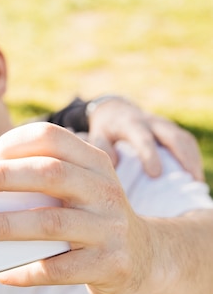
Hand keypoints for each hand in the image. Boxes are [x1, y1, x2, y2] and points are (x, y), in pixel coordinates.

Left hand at [0, 122, 154, 293]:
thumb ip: (39, 187)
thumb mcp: (78, 190)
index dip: (15, 142)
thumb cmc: (91, 219)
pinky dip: (25, 272)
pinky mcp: (109, 265)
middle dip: (3, 177)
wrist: (147, 258)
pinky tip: (3, 274)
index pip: (51, 137)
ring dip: (4, 225)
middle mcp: (104, 191)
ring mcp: (109, 229)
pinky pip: (57, 269)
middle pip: (50, 174)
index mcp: (94, 163)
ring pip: (50, 223)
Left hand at [86, 96, 203, 180]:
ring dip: (192, 160)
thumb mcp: (96, 135)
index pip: (143, 138)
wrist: (115, 110)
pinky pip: (188, 142)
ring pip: (184, 140)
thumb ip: (103, 148)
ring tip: (196, 183)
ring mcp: (164, 125)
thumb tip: (116, 164)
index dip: (150, 155)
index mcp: (130, 124)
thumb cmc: (105, 129)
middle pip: (173, 137)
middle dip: (183, 158)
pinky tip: (194, 176)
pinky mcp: (172, 130)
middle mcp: (151, 122)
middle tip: (189, 181)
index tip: (155, 174)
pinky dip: (194, 158)